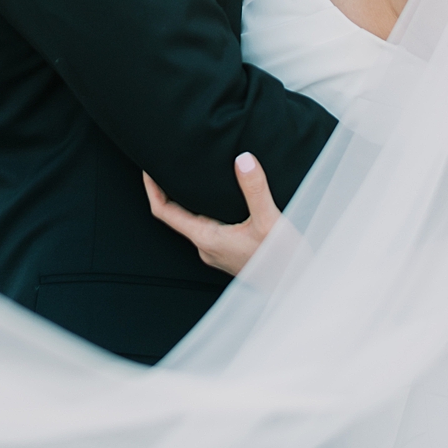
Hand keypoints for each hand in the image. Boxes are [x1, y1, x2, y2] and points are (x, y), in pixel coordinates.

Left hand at [144, 153, 279, 276]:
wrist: (300, 288)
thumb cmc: (285, 261)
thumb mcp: (270, 222)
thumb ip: (255, 190)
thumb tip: (242, 159)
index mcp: (206, 239)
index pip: (164, 212)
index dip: (152, 189)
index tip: (147, 168)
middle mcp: (206, 247)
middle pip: (176, 215)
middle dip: (169, 190)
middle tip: (168, 164)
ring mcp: (217, 253)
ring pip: (194, 221)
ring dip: (188, 200)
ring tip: (190, 176)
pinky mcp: (230, 254)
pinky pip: (209, 228)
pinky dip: (205, 210)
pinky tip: (217, 199)